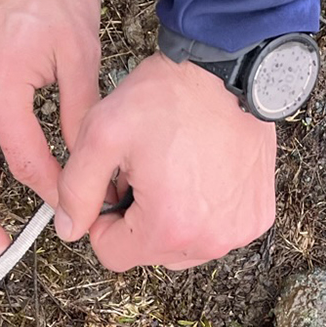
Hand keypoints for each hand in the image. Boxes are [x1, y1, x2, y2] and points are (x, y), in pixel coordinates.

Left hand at [55, 52, 275, 271]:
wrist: (227, 71)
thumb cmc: (170, 98)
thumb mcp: (102, 135)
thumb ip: (76, 189)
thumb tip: (69, 229)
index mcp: (169, 227)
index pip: (113, 255)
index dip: (102, 220)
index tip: (113, 186)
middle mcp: (210, 240)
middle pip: (149, 252)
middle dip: (138, 219)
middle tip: (147, 171)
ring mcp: (238, 231)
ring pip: (182, 246)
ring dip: (171, 218)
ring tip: (176, 172)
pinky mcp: (256, 217)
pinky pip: (215, 231)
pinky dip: (204, 212)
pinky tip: (203, 174)